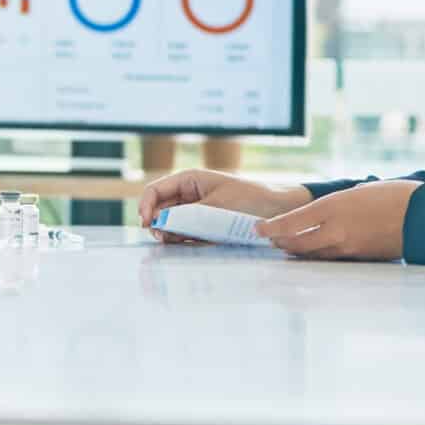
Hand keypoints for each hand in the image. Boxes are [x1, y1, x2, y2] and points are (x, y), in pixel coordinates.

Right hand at [136, 168, 312, 240]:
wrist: (278, 211)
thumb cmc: (251, 199)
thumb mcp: (217, 204)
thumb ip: (188, 215)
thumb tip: (161, 225)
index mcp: (189, 180)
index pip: (155, 190)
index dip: (145, 206)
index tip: (146, 223)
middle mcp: (188, 195)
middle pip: (159, 210)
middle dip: (156, 223)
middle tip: (162, 238)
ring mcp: (195, 213)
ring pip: (169, 225)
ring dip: (168, 234)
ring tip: (174, 241)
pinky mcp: (204, 228)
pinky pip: (184, 235)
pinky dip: (181, 241)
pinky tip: (187, 244)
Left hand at [257, 180, 419, 260]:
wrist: (424, 216)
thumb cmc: (394, 196)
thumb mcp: (358, 191)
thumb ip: (337, 203)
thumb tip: (326, 212)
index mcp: (333, 207)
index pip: (292, 222)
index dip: (272, 228)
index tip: (259, 229)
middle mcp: (335, 229)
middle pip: (297, 243)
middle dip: (281, 242)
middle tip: (270, 241)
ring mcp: (348, 247)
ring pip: (313, 254)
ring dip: (297, 252)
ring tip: (286, 249)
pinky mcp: (360, 259)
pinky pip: (332, 260)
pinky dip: (318, 258)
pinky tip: (314, 255)